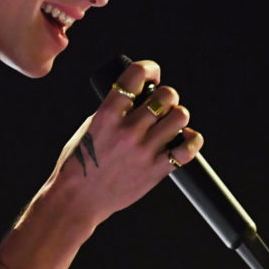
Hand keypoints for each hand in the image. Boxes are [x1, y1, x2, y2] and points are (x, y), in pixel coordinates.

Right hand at [46, 59, 203, 226]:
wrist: (77, 200)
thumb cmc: (78, 164)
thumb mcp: (88, 128)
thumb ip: (112, 111)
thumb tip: (136, 97)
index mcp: (107, 114)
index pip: (136, 74)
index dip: (149, 69)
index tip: (151, 75)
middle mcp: (128, 130)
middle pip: (166, 95)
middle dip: (166, 96)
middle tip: (160, 105)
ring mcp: (144, 151)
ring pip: (180, 116)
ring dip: (178, 116)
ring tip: (169, 123)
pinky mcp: (156, 170)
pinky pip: (188, 149)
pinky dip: (191, 140)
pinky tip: (184, 139)